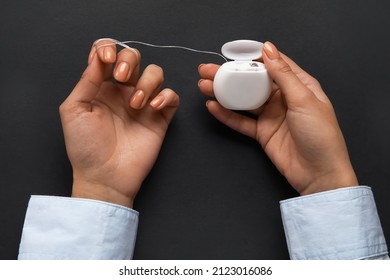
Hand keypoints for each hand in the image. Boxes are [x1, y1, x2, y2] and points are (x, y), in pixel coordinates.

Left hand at [60, 39, 178, 206]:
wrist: (105, 176)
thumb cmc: (86, 147)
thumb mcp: (74, 110)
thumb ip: (87, 80)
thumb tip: (99, 56)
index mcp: (100, 87)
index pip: (108, 55)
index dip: (109, 48)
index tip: (107, 59)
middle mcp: (122, 91)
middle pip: (134, 57)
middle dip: (129, 60)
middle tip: (121, 79)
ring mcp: (143, 104)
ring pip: (155, 73)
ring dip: (147, 81)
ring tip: (137, 104)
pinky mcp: (160, 117)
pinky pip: (171, 96)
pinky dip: (166, 95)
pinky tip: (153, 107)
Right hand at [198, 41, 357, 194]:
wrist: (319, 174)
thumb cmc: (321, 136)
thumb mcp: (304, 100)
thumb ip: (283, 74)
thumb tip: (268, 48)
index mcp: (298, 85)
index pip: (272, 64)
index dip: (251, 57)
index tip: (231, 52)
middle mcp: (282, 98)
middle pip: (252, 82)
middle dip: (230, 74)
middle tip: (208, 69)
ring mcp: (270, 115)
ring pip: (243, 100)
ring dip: (224, 92)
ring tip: (204, 85)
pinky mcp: (262, 132)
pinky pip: (241, 121)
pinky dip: (226, 114)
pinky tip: (213, 106)